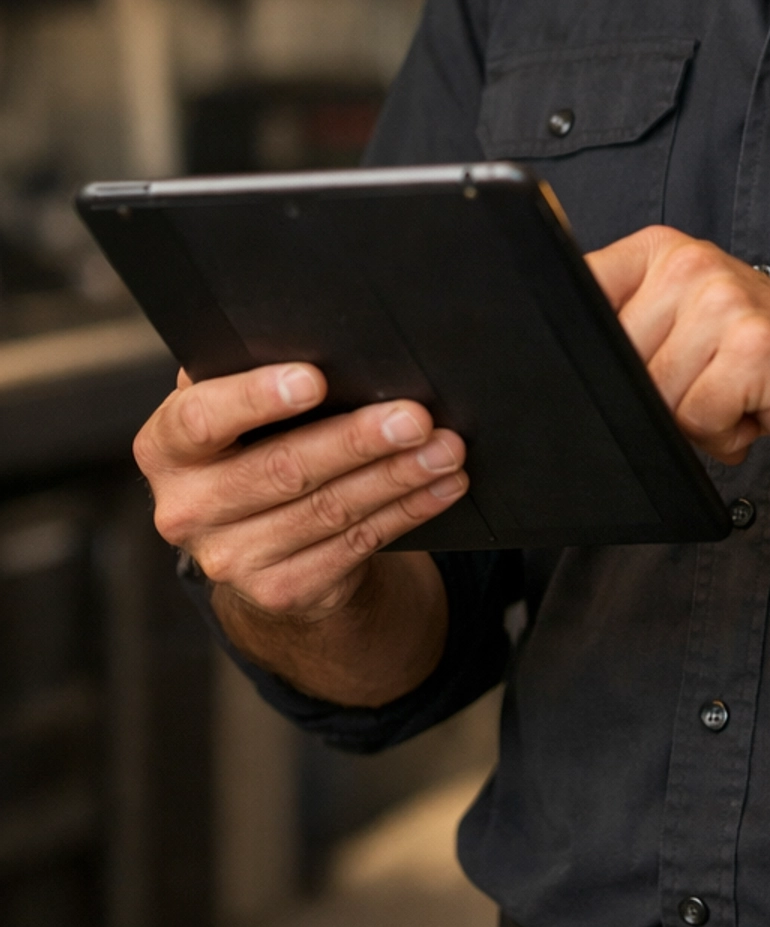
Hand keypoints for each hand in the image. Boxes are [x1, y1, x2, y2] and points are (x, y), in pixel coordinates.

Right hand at [134, 363, 467, 620]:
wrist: (255, 536)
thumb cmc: (253, 440)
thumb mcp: (237, 408)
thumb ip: (254, 372)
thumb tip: (327, 335)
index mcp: (166, 448)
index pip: (201, 420)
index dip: (256, 399)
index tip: (315, 379)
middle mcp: (187, 509)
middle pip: (280, 469)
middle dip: (356, 440)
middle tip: (414, 416)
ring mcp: (231, 559)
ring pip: (327, 510)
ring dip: (396, 476)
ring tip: (445, 448)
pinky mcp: (280, 591)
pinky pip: (354, 545)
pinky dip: (406, 510)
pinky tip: (441, 485)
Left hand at [587, 227, 769, 467]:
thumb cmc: (768, 361)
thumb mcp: (687, 324)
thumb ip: (627, 330)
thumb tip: (553, 368)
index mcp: (662, 252)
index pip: (578, 293)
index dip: (577, 349)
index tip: (608, 368)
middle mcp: (691, 264)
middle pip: (613, 362)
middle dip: (651, 397)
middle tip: (704, 383)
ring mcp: (724, 301)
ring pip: (654, 396)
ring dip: (692, 421)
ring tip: (734, 395)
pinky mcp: (753, 347)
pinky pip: (697, 419)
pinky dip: (724, 436)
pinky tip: (756, 410)